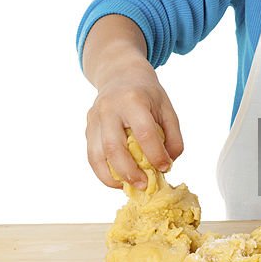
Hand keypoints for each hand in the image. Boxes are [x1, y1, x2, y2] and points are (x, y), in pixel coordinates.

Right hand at [85, 57, 183, 189]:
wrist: (120, 74)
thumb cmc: (147, 93)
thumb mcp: (166, 108)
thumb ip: (172, 136)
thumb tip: (168, 163)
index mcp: (133, 100)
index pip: (144, 132)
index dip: (156, 154)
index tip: (165, 167)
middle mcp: (109, 108)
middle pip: (114, 146)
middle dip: (129, 171)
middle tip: (144, 185)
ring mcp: (94, 118)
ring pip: (97, 154)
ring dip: (112, 176)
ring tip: (128, 187)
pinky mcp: (88, 128)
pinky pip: (91, 155)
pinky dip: (103, 172)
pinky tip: (118, 180)